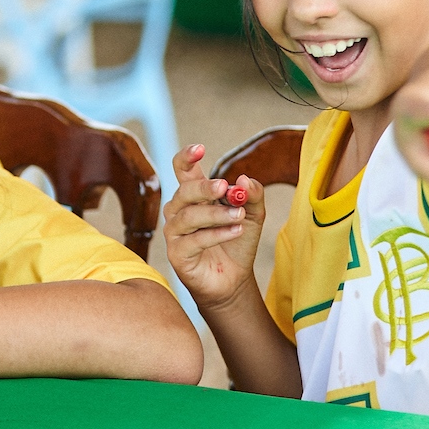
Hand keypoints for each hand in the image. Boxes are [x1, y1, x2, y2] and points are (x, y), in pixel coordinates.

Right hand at [163, 144, 264, 311]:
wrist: (234, 279)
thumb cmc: (237, 243)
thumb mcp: (253, 215)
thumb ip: (253, 195)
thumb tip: (244, 179)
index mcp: (194, 196)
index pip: (182, 170)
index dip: (186, 157)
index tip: (200, 148)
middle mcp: (179, 211)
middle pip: (184, 191)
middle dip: (204, 188)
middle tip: (225, 187)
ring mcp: (175, 233)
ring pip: (188, 217)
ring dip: (216, 214)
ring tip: (239, 216)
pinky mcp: (177, 254)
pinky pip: (193, 240)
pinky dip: (216, 234)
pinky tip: (235, 231)